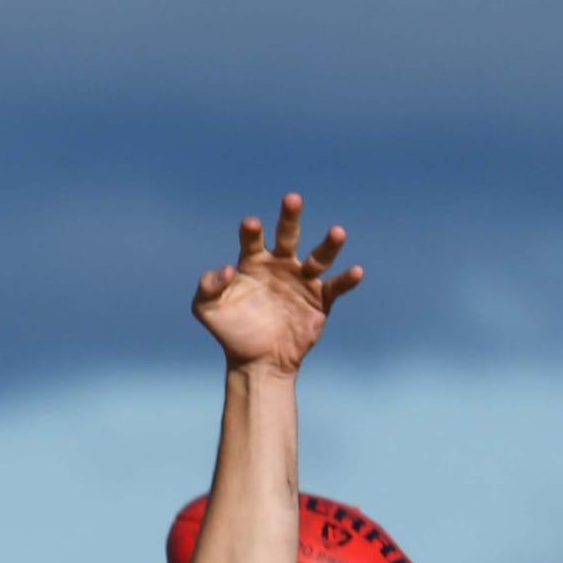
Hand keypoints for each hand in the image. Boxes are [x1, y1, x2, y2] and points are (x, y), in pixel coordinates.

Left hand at [193, 195, 361, 374]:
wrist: (256, 362)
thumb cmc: (231, 332)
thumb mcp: (207, 310)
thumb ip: (207, 287)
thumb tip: (227, 269)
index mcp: (254, 262)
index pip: (253, 240)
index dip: (252, 231)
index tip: (251, 225)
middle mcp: (281, 265)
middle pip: (288, 236)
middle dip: (290, 218)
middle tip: (292, 199)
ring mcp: (302, 280)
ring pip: (319, 257)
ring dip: (329, 245)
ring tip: (338, 232)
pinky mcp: (320, 300)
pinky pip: (336, 287)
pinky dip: (346, 280)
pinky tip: (356, 272)